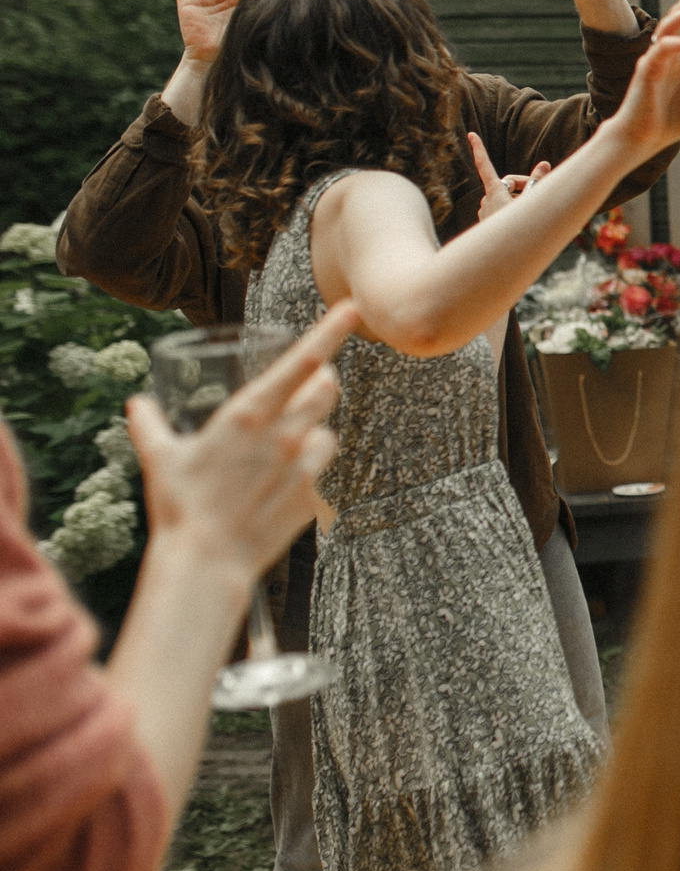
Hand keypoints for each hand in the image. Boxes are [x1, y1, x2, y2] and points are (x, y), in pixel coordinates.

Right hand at [126, 303, 355, 583]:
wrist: (206, 560)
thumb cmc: (180, 506)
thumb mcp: (159, 458)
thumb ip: (149, 425)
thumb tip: (137, 405)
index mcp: (250, 414)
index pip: (301, 362)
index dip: (330, 332)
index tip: (351, 310)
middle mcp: (285, 434)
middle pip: (327, 390)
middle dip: (322, 382)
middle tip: (312, 384)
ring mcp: (304, 466)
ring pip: (328, 433)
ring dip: (314, 432)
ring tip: (287, 446)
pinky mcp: (313, 497)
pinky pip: (319, 474)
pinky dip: (306, 473)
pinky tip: (281, 486)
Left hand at [468, 131, 549, 225]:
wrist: (502, 261)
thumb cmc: (517, 233)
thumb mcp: (532, 204)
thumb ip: (538, 182)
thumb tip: (545, 164)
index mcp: (495, 193)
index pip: (485, 166)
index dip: (479, 148)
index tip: (471, 134)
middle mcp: (486, 200)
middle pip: (506, 182)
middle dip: (523, 184)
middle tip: (540, 189)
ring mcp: (486, 212)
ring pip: (505, 197)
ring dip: (519, 199)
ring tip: (532, 211)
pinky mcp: (488, 223)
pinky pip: (501, 209)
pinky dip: (512, 209)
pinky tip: (521, 221)